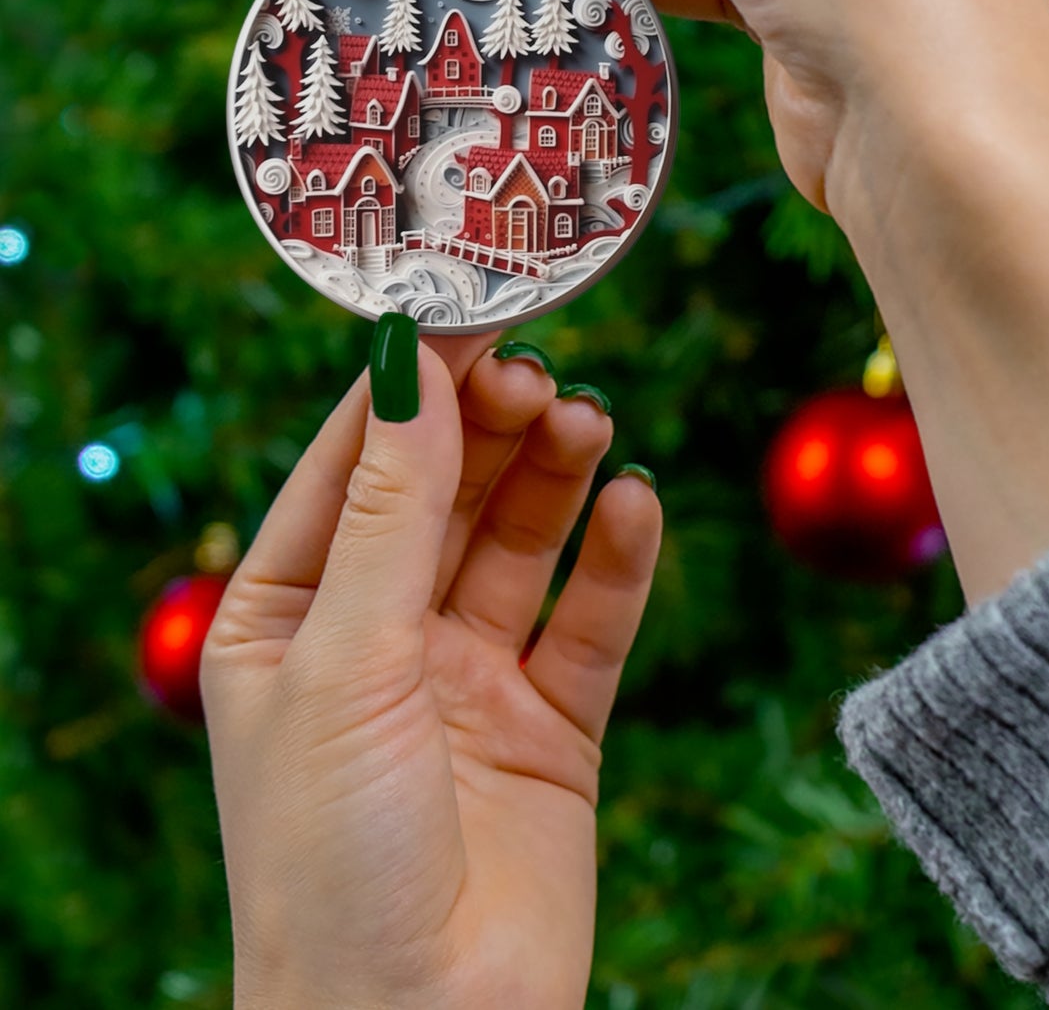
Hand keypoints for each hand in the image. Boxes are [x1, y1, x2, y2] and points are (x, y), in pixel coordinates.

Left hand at [201, 328, 661, 1009]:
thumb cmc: (331, 858)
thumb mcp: (346, 660)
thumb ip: (391, 512)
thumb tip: (411, 368)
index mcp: (290, 618)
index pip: (352, 467)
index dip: (408, 389)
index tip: (466, 312)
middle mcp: (380, 638)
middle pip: (447, 493)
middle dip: (490, 428)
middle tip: (540, 370)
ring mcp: (469, 679)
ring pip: (521, 543)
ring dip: (556, 477)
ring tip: (589, 421)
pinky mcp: (552, 724)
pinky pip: (591, 620)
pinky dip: (617, 559)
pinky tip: (635, 504)